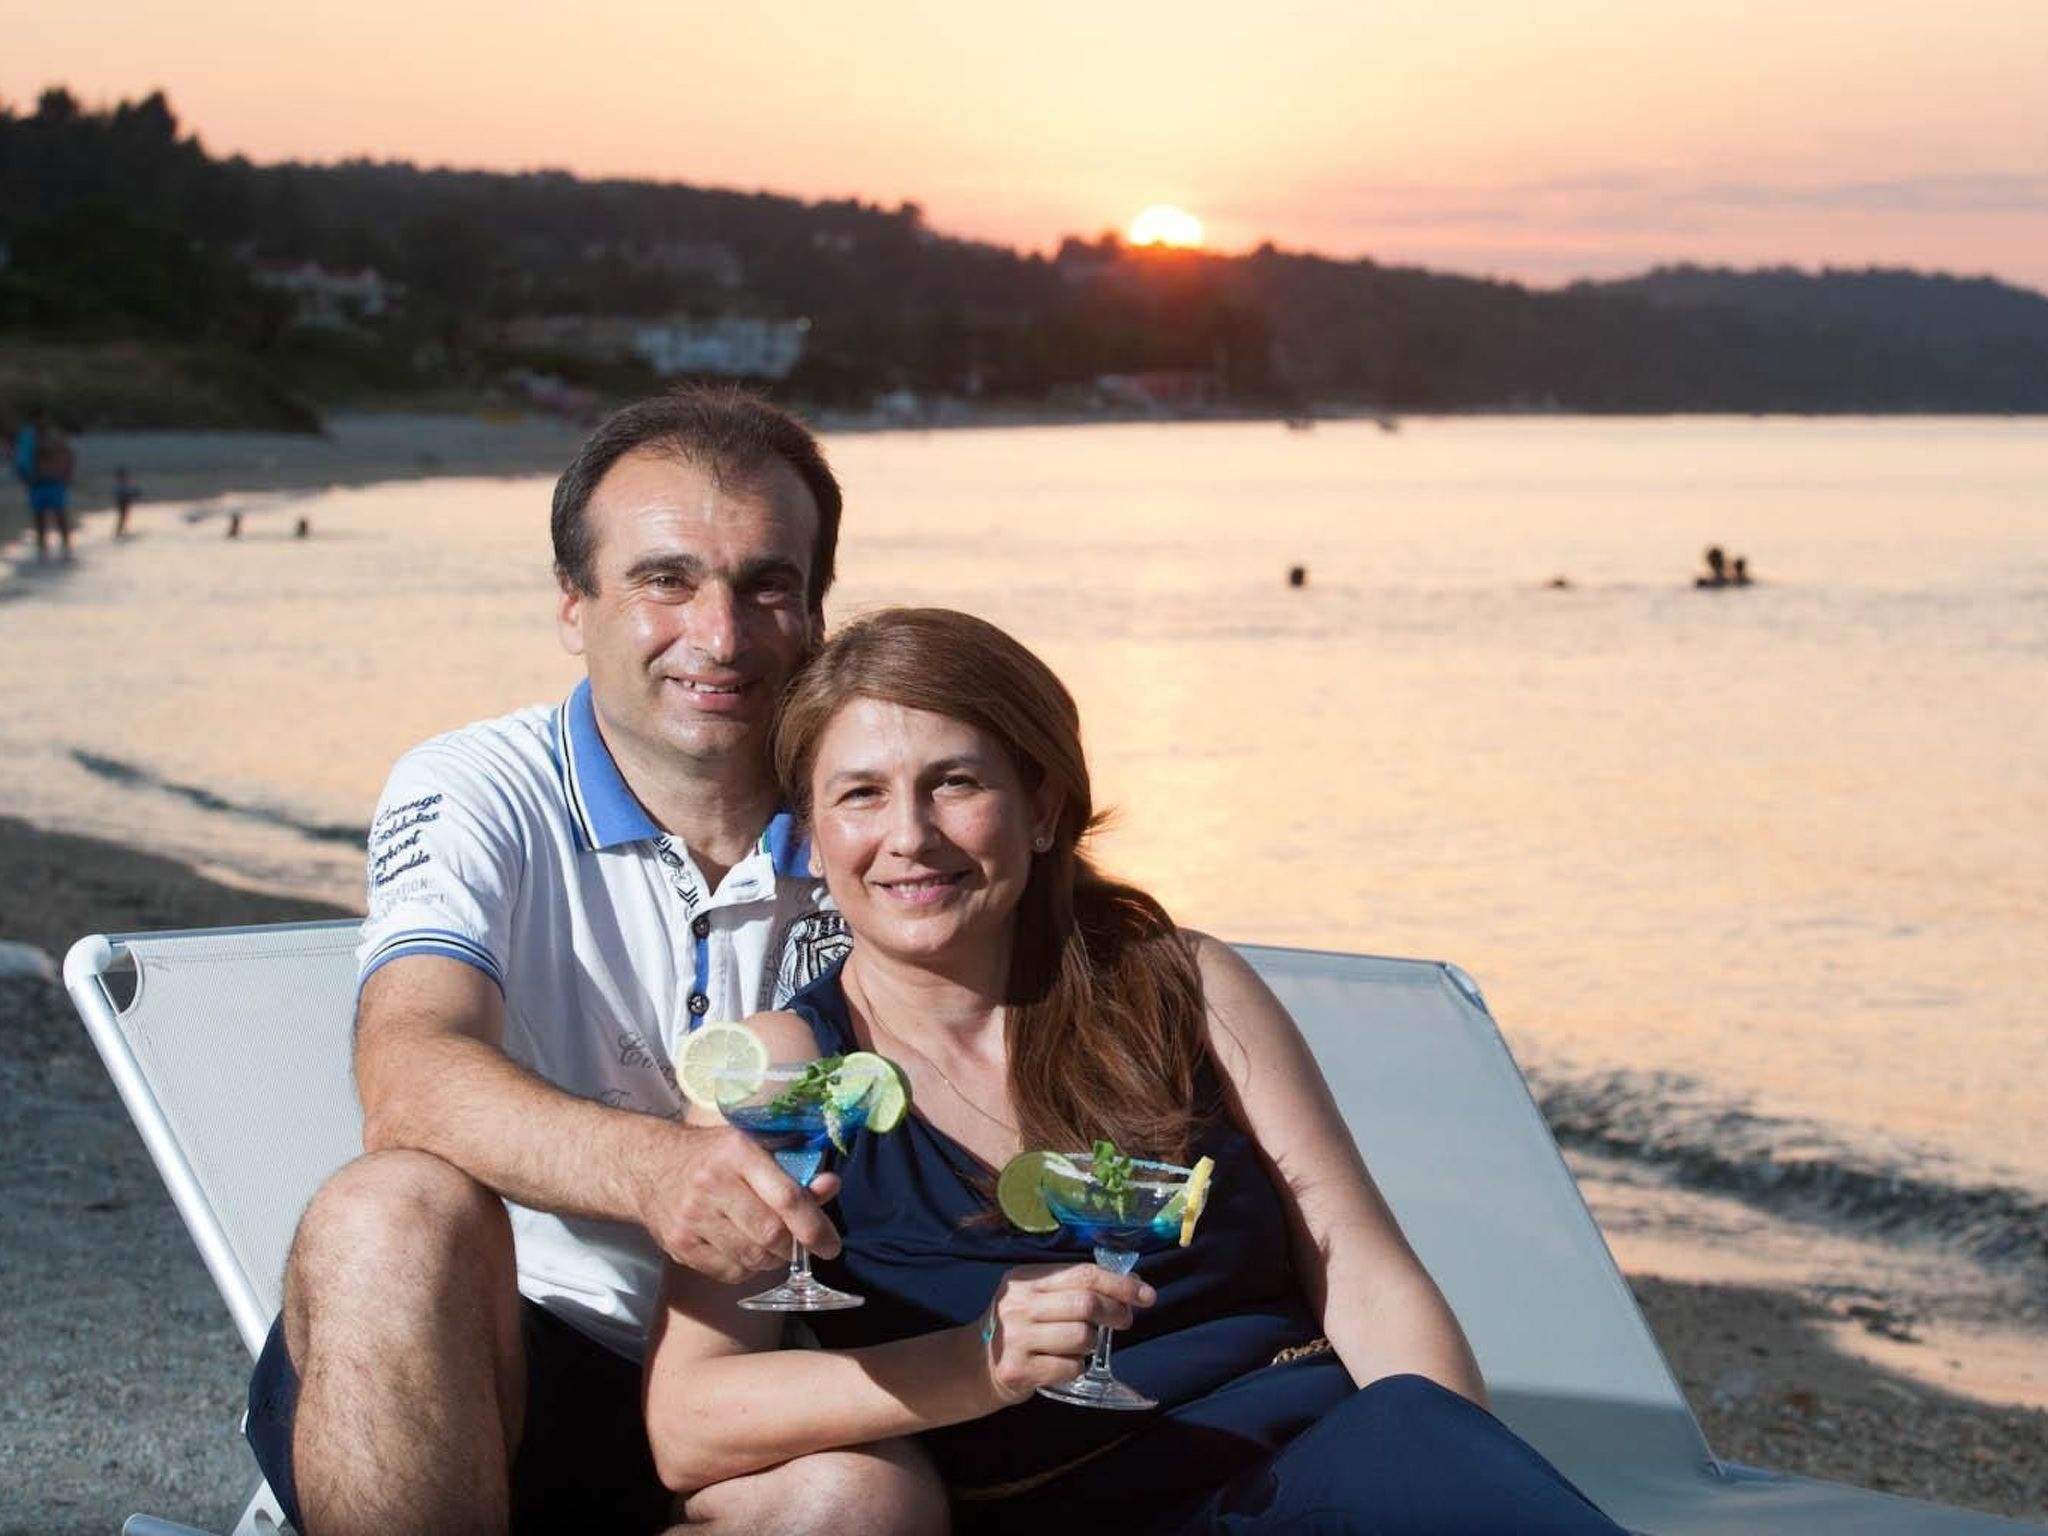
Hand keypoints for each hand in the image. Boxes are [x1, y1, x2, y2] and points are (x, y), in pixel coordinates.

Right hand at [636, 1123, 843, 1282]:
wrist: (648, 1166)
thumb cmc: (712, 1156)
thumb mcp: (753, 1148)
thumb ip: (794, 1171)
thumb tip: (831, 1187)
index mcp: (737, 1152)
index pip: (786, 1198)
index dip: (815, 1227)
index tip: (831, 1245)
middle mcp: (712, 1184)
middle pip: (770, 1235)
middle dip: (794, 1247)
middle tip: (799, 1244)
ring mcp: (692, 1218)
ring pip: (753, 1259)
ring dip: (772, 1259)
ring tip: (768, 1242)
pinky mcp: (679, 1245)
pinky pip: (730, 1273)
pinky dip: (748, 1268)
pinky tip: (742, 1248)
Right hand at [977, 1264, 1156, 1404]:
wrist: (974, 1365)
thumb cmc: (1019, 1327)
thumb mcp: (1035, 1297)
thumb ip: (1071, 1288)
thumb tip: (1129, 1287)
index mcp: (1025, 1279)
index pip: (1082, 1274)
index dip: (1120, 1283)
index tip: (1146, 1294)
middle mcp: (1018, 1305)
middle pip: (1085, 1303)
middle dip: (1115, 1312)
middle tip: (1125, 1320)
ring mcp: (1016, 1338)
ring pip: (1081, 1337)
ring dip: (1092, 1343)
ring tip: (1080, 1345)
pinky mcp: (1018, 1370)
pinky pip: (1070, 1367)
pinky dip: (1077, 1367)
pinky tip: (1063, 1364)